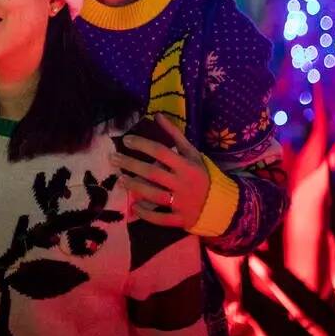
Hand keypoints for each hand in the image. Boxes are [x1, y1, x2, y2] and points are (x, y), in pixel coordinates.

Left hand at [109, 114, 209, 228]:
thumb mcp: (192, 153)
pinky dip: (146, 214)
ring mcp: (182, 203)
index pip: (161, 151)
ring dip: (135, 187)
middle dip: (131, 164)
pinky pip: (161, 219)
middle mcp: (183, 184)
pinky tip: (134, 207)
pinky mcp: (181, 220)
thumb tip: (157, 115)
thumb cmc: (202, 175)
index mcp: (187, 165)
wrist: (222, 204)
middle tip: (113, 158)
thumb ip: (175, 135)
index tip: (126, 140)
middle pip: (153, 173)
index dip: (142, 144)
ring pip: (154, 195)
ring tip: (120, 179)